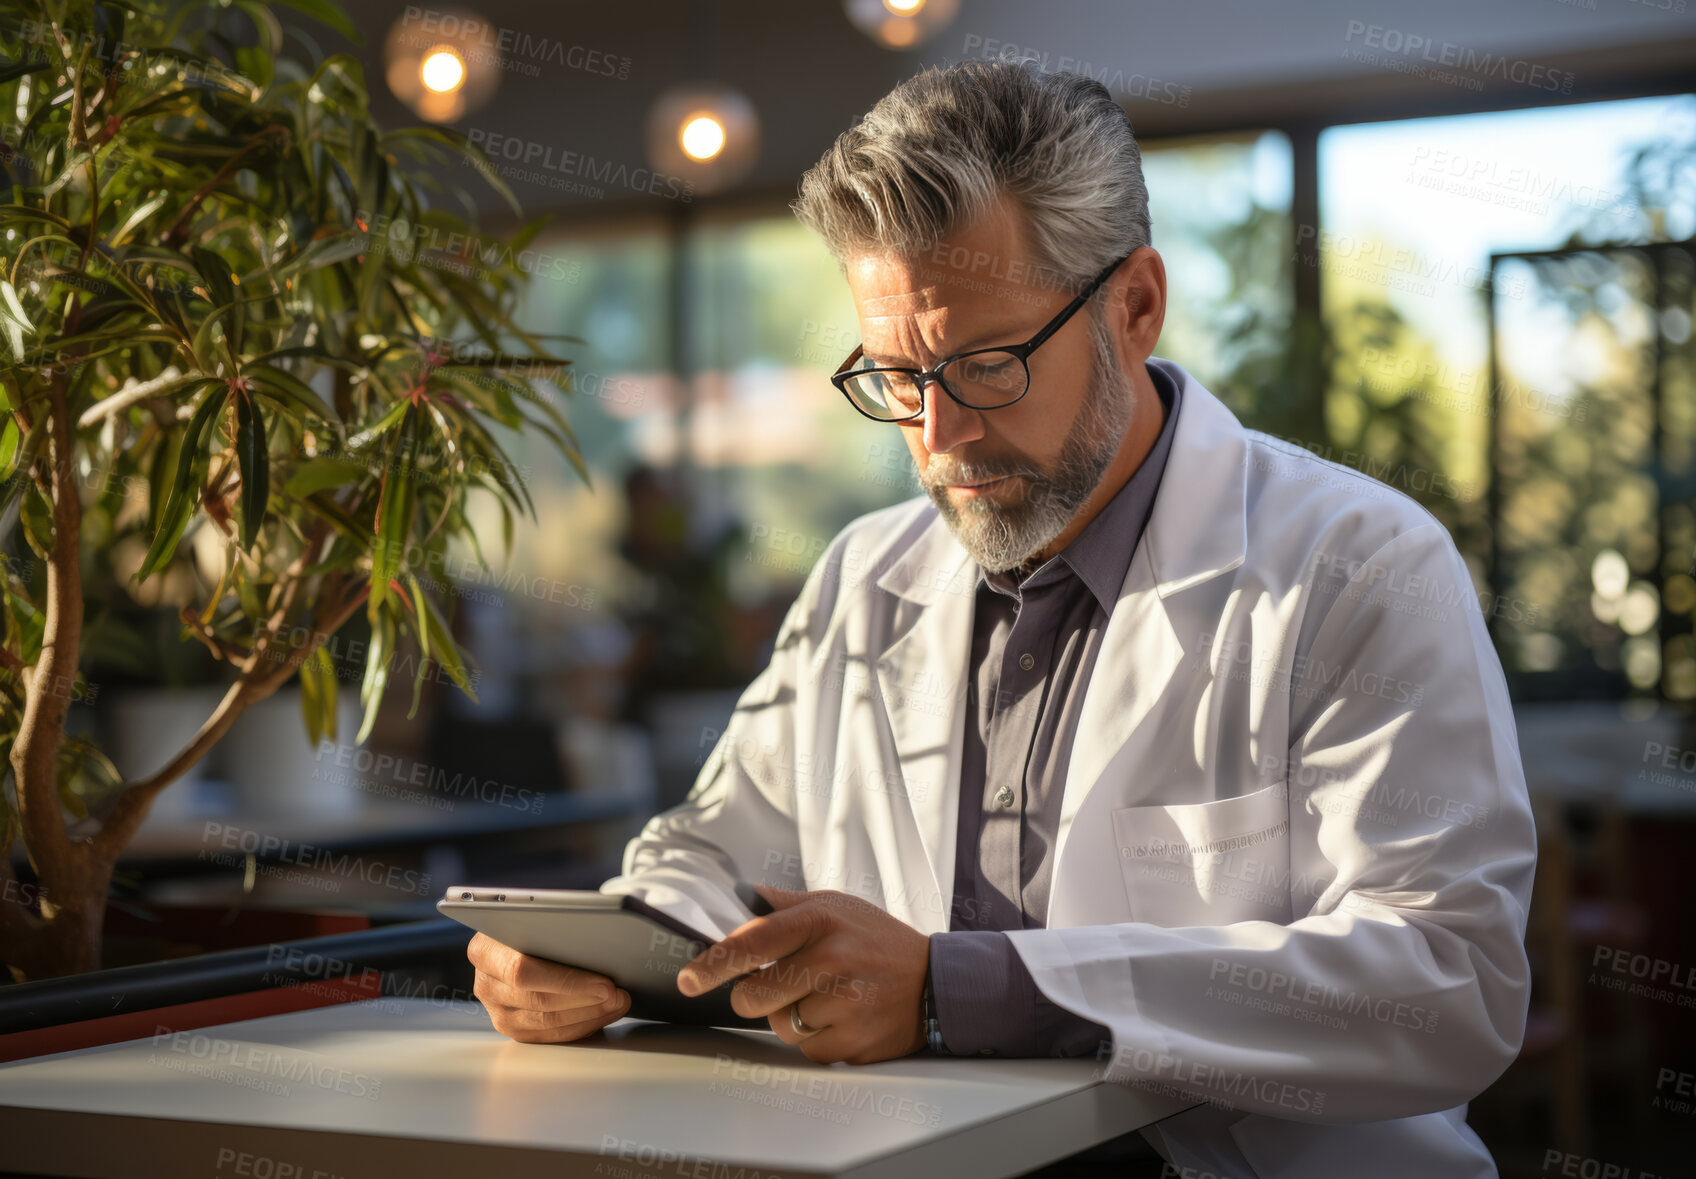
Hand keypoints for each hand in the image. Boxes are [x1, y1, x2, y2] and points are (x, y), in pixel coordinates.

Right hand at [468, 932, 631, 1043]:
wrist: (513, 938)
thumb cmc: (530, 924)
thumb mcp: (535, 915)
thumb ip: (555, 926)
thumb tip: (597, 940)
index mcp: (484, 951)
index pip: (523, 971)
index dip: (568, 981)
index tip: (604, 983)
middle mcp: (485, 985)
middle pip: (538, 1001)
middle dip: (586, 1000)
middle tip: (618, 994)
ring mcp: (497, 1012)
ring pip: (547, 1023)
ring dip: (590, 1015)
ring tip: (618, 1002)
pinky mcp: (514, 1029)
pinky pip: (551, 1036)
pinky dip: (582, 1025)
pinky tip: (604, 1013)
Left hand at [675, 887, 928, 1064]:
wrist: (935, 981)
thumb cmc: (876, 940)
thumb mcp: (835, 905)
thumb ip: (783, 904)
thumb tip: (737, 895)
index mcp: (820, 919)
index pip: (754, 941)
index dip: (715, 963)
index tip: (688, 979)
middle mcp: (832, 959)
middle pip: (754, 996)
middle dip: (754, 997)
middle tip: (782, 985)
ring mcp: (844, 1003)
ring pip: (779, 1025)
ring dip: (791, 1016)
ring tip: (826, 997)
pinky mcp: (853, 1042)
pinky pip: (806, 1049)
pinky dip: (816, 1038)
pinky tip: (842, 1018)